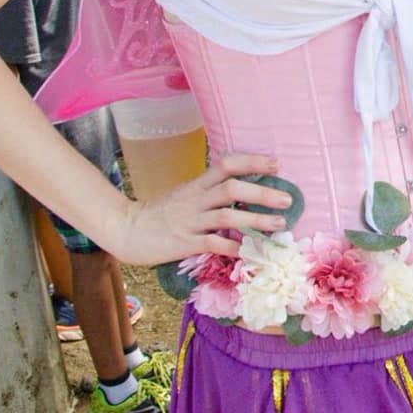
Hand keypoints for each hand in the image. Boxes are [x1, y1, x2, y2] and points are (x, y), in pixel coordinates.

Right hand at [101, 152, 291, 265]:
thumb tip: (241, 190)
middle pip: (232, 187)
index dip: (253, 161)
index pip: (227, 164)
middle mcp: (195, 198)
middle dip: (263, 192)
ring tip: (280, 225)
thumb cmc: (158, 213)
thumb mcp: (184, 195)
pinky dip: (234, 246)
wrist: (125, 229)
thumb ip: (208, 192)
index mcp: (196, 184)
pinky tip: (250, 251)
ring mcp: (189, 220)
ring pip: (227, 215)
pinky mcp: (183, 242)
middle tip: (288, 199)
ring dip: (257, 220)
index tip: (277, 165)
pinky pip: (213, 243)